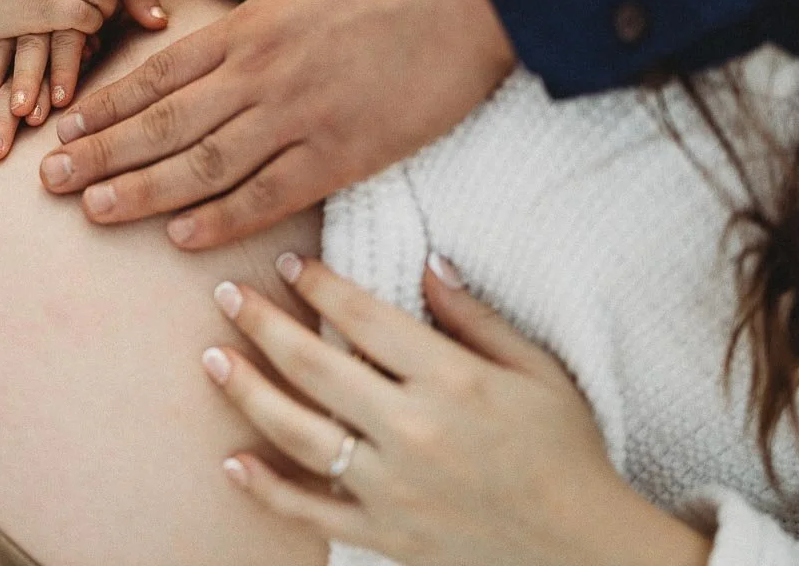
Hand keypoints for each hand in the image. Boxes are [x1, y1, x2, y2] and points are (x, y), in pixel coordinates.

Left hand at [40, 0, 516, 248]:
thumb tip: (238, 14)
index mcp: (249, 27)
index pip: (157, 77)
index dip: (106, 106)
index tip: (65, 127)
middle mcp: (260, 77)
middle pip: (161, 126)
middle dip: (100, 155)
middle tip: (49, 182)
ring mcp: (301, 119)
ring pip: (203, 167)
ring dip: (142, 193)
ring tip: (92, 213)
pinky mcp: (348, 153)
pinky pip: (272, 196)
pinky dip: (224, 220)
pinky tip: (182, 238)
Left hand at [204, 254, 712, 565]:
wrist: (587, 549)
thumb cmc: (565, 449)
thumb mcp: (537, 369)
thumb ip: (474, 316)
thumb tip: (426, 262)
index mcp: (452, 380)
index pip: (364, 319)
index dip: (319, 285)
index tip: (285, 261)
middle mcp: (414, 430)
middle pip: (315, 367)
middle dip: (262, 324)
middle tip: (224, 294)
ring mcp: (394, 487)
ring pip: (300, 434)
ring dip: (248, 392)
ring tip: (211, 358)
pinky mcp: (387, 533)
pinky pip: (313, 511)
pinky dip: (268, 489)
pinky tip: (232, 461)